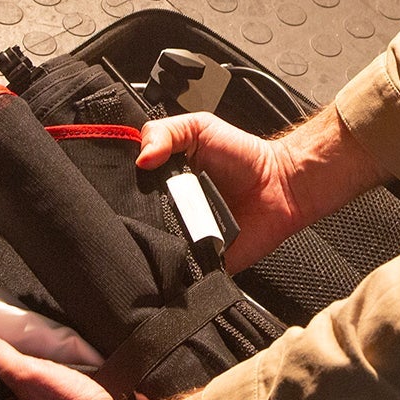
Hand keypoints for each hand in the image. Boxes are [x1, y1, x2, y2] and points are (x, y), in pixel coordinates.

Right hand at [137, 108, 387, 270]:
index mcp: (161, 181)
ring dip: (155, 237)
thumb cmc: (244, 157)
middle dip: (136, 213)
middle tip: (154, 201)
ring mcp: (182, 237)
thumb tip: (140, 158)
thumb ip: (165, 132)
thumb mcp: (200, 128)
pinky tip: (184, 244)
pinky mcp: (199, 263)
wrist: (280, 186)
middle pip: (134, 220)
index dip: (120, 185)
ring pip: (151, 247)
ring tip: (172, 220)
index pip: (127, 189)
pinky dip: (178, 263)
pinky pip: (179, 271)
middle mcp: (166, 211)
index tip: (119, 181)